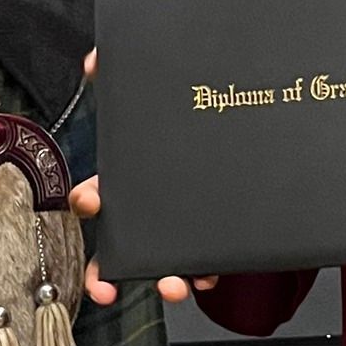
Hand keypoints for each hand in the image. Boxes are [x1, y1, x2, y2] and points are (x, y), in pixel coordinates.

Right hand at [73, 43, 217, 304]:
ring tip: (170, 287)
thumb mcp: (168, 78)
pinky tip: (210, 274)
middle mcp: (153, 205)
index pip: (98, 190)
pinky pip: (205, 266)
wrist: (258, 115)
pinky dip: (205, 274)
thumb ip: (127, 64)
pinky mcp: (216, 237)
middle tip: (106, 282)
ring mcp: (183, 225)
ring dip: (161, 281)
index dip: (87, 199)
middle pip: (118, 245)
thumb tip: (96, 59)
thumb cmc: (197, 102)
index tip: (88, 202)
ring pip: (160, 265)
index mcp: (134, 174)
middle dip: (105, 269)